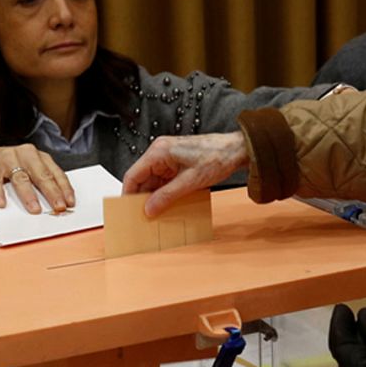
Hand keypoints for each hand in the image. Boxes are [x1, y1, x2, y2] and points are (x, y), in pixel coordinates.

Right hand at [0, 145, 75, 213]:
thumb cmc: (8, 169)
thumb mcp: (27, 173)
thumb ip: (39, 185)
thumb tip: (54, 207)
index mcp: (38, 157)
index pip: (55, 173)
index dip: (64, 188)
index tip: (69, 203)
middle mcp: (25, 154)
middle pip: (41, 174)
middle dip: (52, 192)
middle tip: (58, 207)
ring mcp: (7, 156)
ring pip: (21, 177)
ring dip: (29, 195)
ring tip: (35, 209)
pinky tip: (2, 203)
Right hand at [121, 132, 248, 216]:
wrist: (237, 150)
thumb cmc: (217, 157)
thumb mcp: (190, 182)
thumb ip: (167, 196)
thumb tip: (149, 209)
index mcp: (159, 152)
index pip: (133, 174)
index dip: (128, 194)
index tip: (128, 210)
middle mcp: (160, 152)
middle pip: (142, 178)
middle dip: (143, 197)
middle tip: (144, 216)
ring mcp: (168, 157)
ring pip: (153, 181)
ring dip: (155, 196)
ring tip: (157, 213)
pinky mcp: (176, 163)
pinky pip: (164, 180)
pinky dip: (164, 192)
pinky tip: (168, 204)